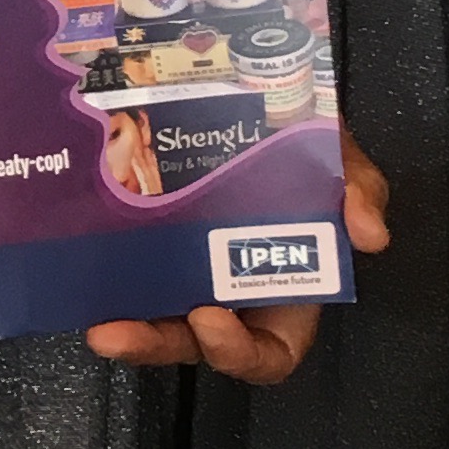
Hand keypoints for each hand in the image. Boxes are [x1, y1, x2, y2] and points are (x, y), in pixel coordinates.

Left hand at [85, 122, 390, 386]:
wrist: (251, 94)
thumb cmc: (303, 144)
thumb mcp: (340, 162)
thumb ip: (360, 192)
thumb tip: (370, 234)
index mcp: (282, 289)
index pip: (267, 353)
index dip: (240, 352)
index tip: (211, 316)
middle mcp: (228, 290)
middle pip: (190, 342)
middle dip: (155, 344)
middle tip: (120, 332)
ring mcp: (180, 268)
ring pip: (150, 316)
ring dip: (123, 326)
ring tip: (94, 321)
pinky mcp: (142, 241)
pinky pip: (120, 273)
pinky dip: (101, 278)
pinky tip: (78, 266)